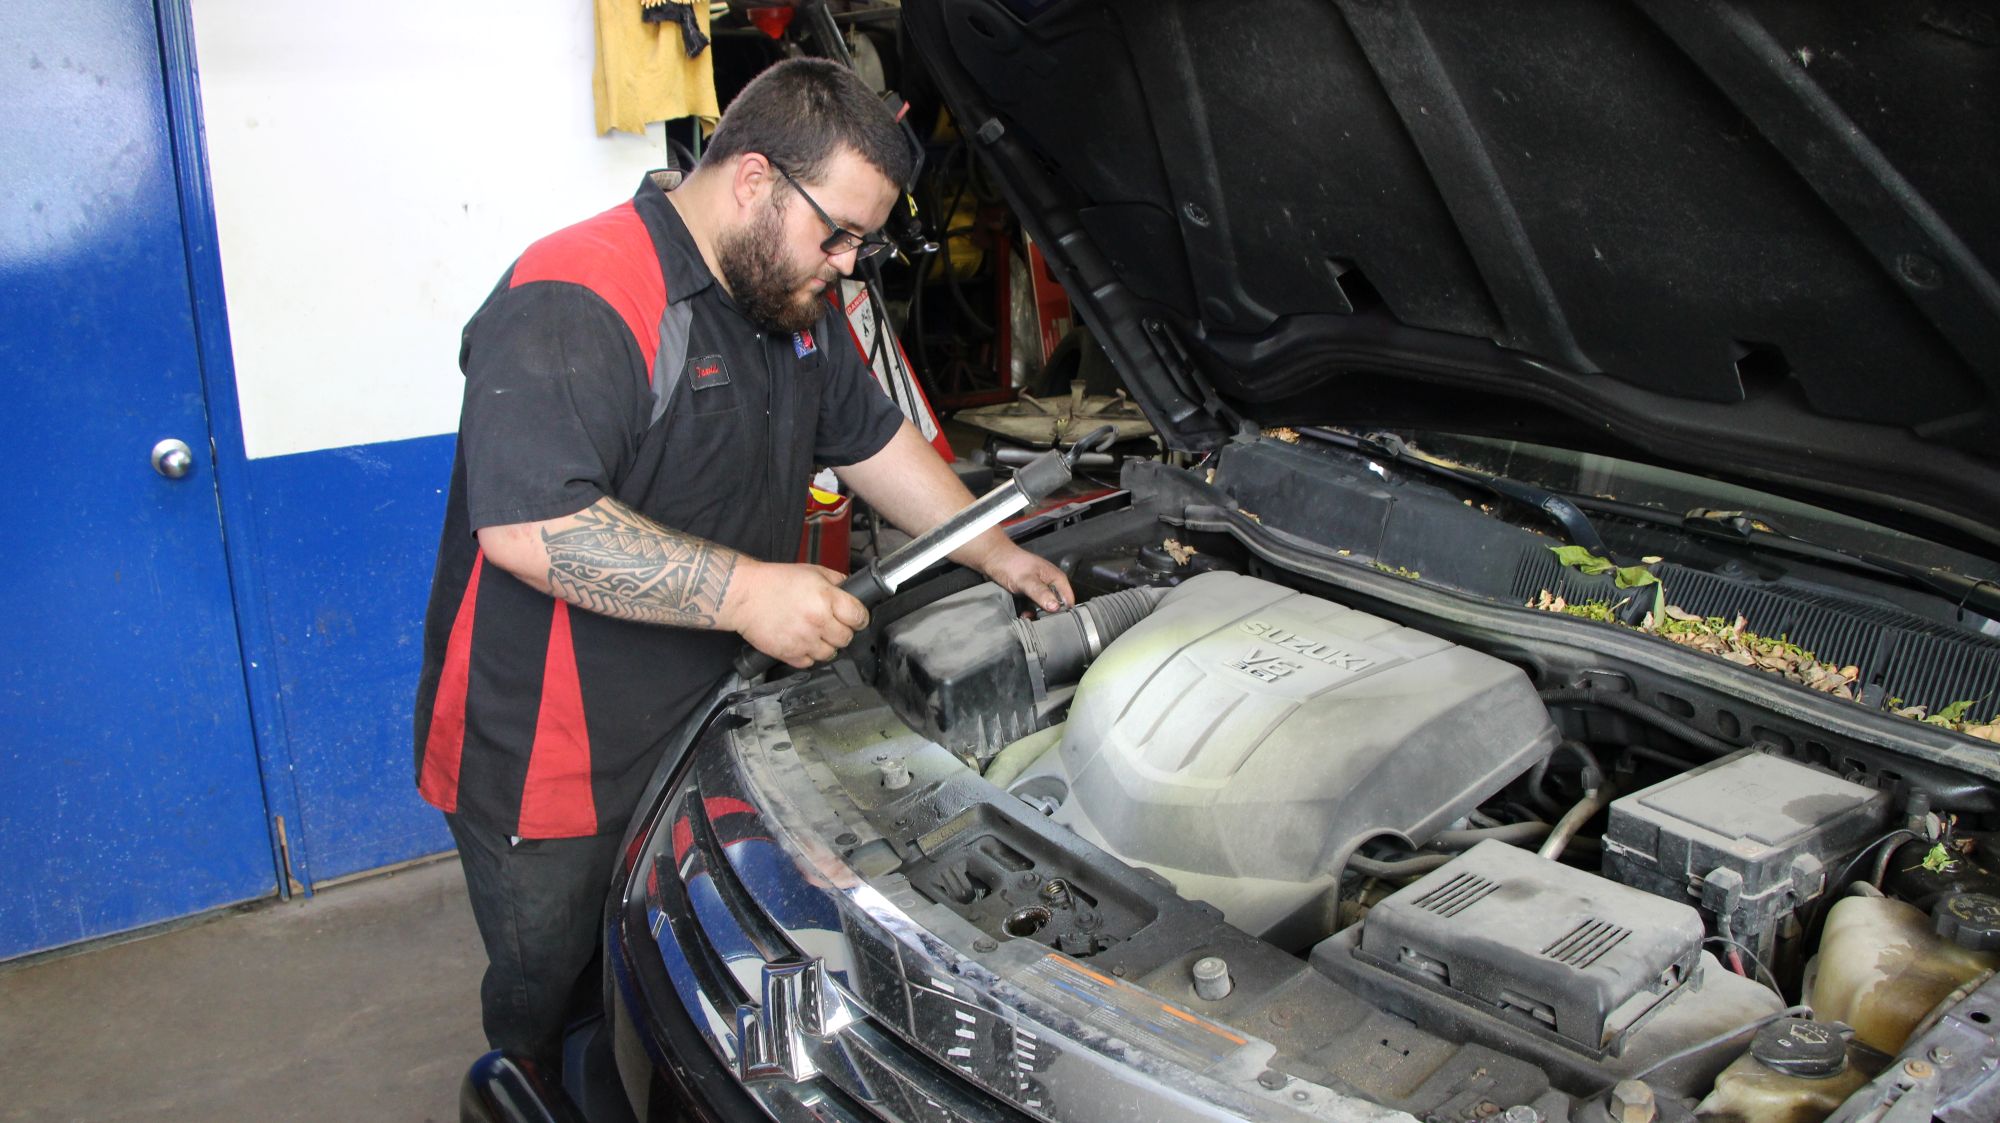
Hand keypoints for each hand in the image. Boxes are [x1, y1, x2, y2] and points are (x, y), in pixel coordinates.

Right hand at [721, 561, 868, 667]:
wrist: (745, 595)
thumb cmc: (774, 582)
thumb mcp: (811, 571)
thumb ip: (836, 580)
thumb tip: (851, 588)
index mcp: (826, 599)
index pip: (859, 617)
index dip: (859, 618)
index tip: (855, 618)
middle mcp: (818, 622)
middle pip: (847, 638)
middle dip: (842, 631)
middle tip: (832, 624)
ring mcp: (804, 640)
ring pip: (830, 654)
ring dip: (827, 645)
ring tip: (816, 633)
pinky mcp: (790, 654)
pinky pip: (810, 662)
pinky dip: (809, 654)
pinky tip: (802, 641)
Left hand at [978, 543, 1074, 612]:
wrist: (994, 559)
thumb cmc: (1011, 564)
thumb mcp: (1027, 581)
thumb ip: (1041, 594)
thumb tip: (1055, 607)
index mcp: (1057, 578)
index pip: (1068, 600)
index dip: (1064, 611)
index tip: (1054, 621)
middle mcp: (1051, 584)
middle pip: (1057, 606)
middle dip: (1048, 615)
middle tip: (1038, 621)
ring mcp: (1041, 589)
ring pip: (1045, 608)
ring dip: (1037, 615)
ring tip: (1027, 617)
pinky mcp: (1031, 594)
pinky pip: (1035, 607)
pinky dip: (1030, 612)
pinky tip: (1023, 615)